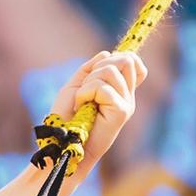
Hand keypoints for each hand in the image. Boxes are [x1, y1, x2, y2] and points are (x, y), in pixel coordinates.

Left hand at [49, 49, 147, 169]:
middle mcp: (127, 96)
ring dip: (88, 83)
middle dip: (99, 67)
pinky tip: (81, 107)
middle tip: (86, 88)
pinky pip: (103, 88)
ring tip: (82, 101)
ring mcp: (127, 104)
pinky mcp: (122, 112)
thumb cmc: (66, 117)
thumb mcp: (76, 85)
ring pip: (111, 70)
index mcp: (120, 90)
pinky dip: (85, 93)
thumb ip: (91, 68)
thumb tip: (106, 53)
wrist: (62, 142)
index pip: (133, 62)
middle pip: (126, 60)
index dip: (117, 57)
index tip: (96, 72)